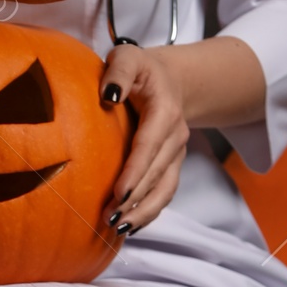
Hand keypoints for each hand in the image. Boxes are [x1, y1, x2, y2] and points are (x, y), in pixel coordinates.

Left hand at [100, 44, 189, 235]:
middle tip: (109, 218)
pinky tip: (129, 226)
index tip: (119, 192)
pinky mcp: (172, 165)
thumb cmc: (141, 68)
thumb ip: (118, 71)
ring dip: (143, 212)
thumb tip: (109, 94)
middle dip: (135, 198)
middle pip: (157, 173)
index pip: (149, 145)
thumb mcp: (127, 58)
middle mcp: (175, 136)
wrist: (170, 79)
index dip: (136, 171)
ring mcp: (177, 154)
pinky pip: (164, 193)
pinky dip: (149, 212)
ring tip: (119, 228)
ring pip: (165, 189)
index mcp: (165, 112)